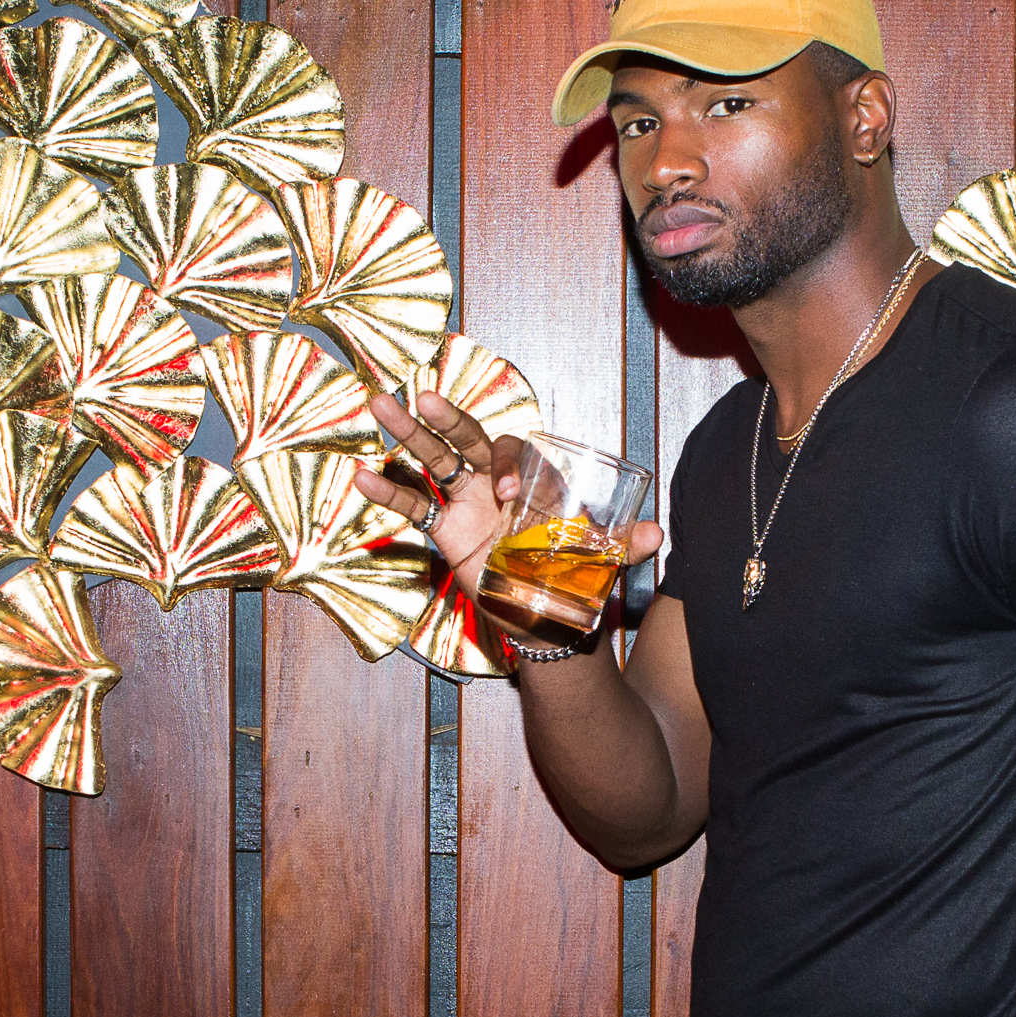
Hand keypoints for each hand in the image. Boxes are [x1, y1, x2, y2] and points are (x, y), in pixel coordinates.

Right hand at [350, 386, 660, 614]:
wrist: (545, 617)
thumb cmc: (573, 578)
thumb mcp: (599, 562)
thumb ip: (621, 547)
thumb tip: (655, 536)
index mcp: (533, 480)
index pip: (515, 455)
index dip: (508, 466)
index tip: (505, 495)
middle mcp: (496, 481)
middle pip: (467, 439)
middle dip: (447, 420)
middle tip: (427, 400)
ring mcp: (467, 501)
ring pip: (433, 459)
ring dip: (408, 434)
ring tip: (380, 405)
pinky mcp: (445, 529)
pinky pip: (413, 506)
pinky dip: (388, 492)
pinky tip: (360, 475)